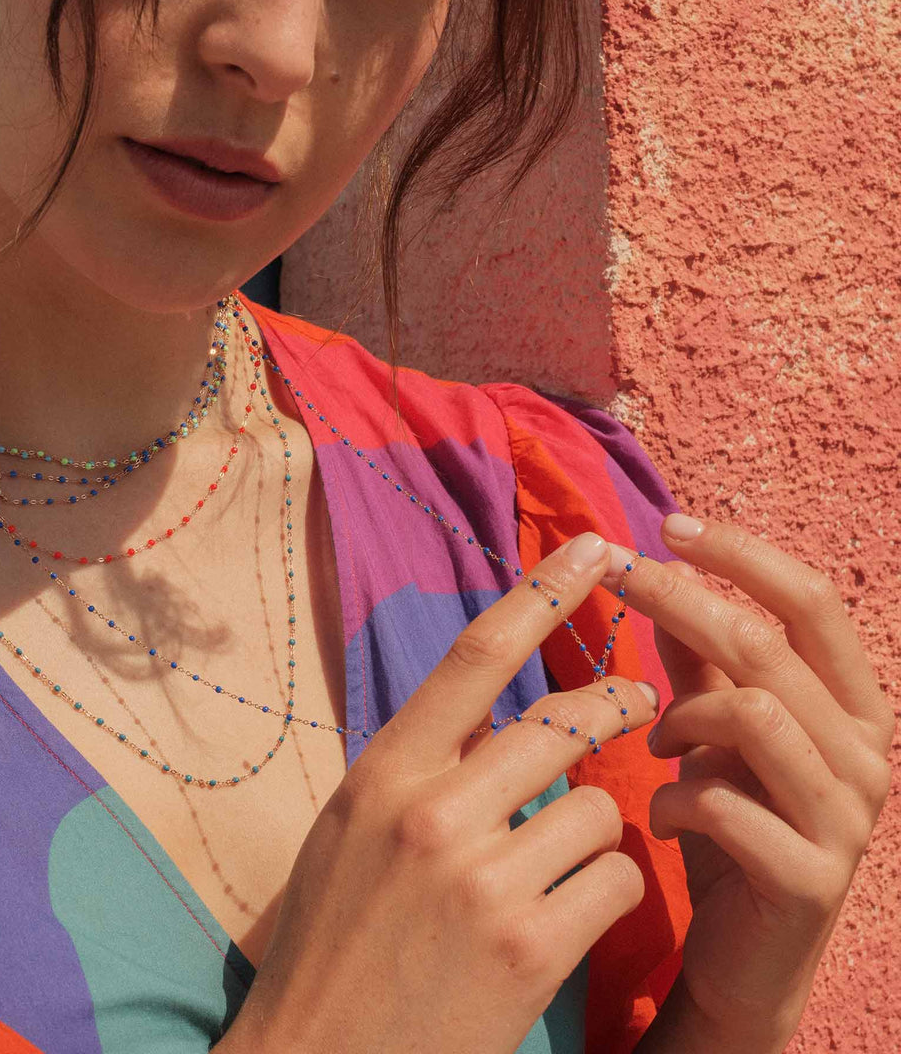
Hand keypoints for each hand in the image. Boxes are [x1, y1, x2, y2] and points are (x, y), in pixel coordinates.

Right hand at [223, 532, 661, 1053]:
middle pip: (563, 722)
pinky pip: (616, 879)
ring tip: (567, 857)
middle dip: (614, 703)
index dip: (542, 592)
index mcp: (383, 772)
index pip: (474, 655)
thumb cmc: (333, 935)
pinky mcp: (531, 947)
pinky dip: (608, 888)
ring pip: (600, 807)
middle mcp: (433, 811)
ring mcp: (484, 880)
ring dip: (598, 828)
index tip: (594, 549)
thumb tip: (496, 713)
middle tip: (640, 696)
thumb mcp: (353, 827)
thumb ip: (420, 766)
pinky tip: (572, 912)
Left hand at [603, 515, 894, 1052]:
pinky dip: (675, 797)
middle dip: (681, 603)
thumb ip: (698, 662)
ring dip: (683, 717)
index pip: (812, 601)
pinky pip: (724, 802)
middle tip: (617, 584)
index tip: (669, 525)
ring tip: (656, 745)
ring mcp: (846, 818)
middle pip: (770, 645)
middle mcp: (864, 753)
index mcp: (848, 705)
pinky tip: (660, 815)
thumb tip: (656, 575)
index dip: (742, 555)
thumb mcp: (713, 733)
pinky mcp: (810, 877)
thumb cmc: (727, 827)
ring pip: (753, 713)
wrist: (742, 957)